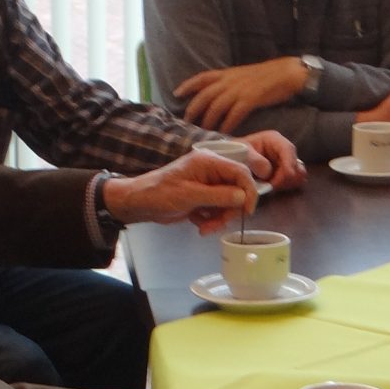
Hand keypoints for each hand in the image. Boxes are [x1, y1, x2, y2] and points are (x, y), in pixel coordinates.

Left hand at [101, 151, 257, 233]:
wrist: (140, 203)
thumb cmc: (160, 193)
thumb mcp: (190, 195)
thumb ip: (219, 196)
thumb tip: (244, 197)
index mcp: (209, 162)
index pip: (241, 172)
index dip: (249, 191)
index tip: (247, 211)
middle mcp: (211, 171)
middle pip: (236, 190)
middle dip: (229, 210)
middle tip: (216, 224)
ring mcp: (207, 185)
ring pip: (228, 203)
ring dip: (219, 218)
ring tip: (204, 227)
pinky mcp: (203, 197)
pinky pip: (217, 209)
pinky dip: (211, 219)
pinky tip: (197, 222)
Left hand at [177, 56, 309, 131]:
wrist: (288, 73)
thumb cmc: (268, 75)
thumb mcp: (244, 74)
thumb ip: (231, 82)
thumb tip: (220, 92)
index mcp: (228, 73)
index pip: (202, 77)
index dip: (188, 85)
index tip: (176, 93)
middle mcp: (230, 80)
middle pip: (205, 95)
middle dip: (193, 108)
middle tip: (186, 121)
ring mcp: (240, 89)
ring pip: (216, 106)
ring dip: (208, 120)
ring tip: (203, 131)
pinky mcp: (251, 99)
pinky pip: (234, 114)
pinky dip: (227, 124)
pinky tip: (224, 133)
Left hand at [242, 128, 306, 189]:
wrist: (235, 158)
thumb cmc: (238, 152)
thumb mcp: (242, 152)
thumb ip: (253, 160)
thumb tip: (267, 172)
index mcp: (274, 139)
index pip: (288, 150)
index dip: (286, 167)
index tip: (276, 182)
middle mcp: (284, 149)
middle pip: (296, 165)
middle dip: (284, 179)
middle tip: (269, 186)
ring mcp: (287, 161)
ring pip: (299, 175)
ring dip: (286, 184)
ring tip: (270, 186)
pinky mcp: (287, 172)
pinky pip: (296, 182)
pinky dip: (286, 187)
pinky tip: (273, 187)